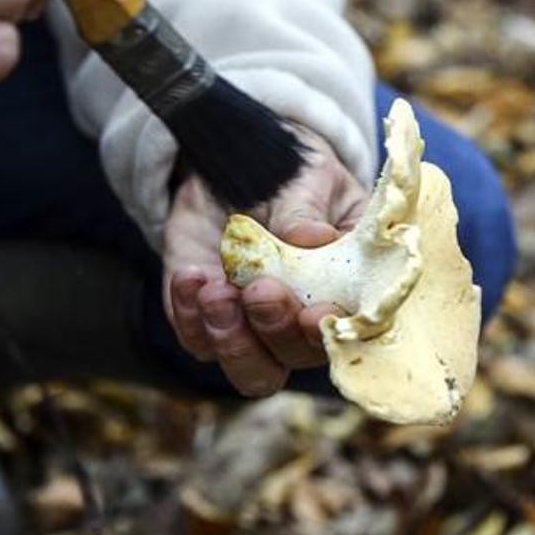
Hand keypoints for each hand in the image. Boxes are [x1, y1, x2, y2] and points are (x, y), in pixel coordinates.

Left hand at [164, 127, 367, 396]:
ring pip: (250, 370)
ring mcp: (253, 327)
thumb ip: (306, 212)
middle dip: (275, 328)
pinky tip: (190, 277)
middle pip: (294, 358)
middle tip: (260, 289)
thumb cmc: (290, 173)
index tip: (312, 312)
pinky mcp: (206, 319)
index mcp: (345, 290)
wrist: (234, 163)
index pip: (346, 331)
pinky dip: (189, 315)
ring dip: (232, 340)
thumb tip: (314, 238)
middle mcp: (302, 321)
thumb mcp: (306, 179)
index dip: (329, 331)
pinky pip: (196, 340)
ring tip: (214, 291)